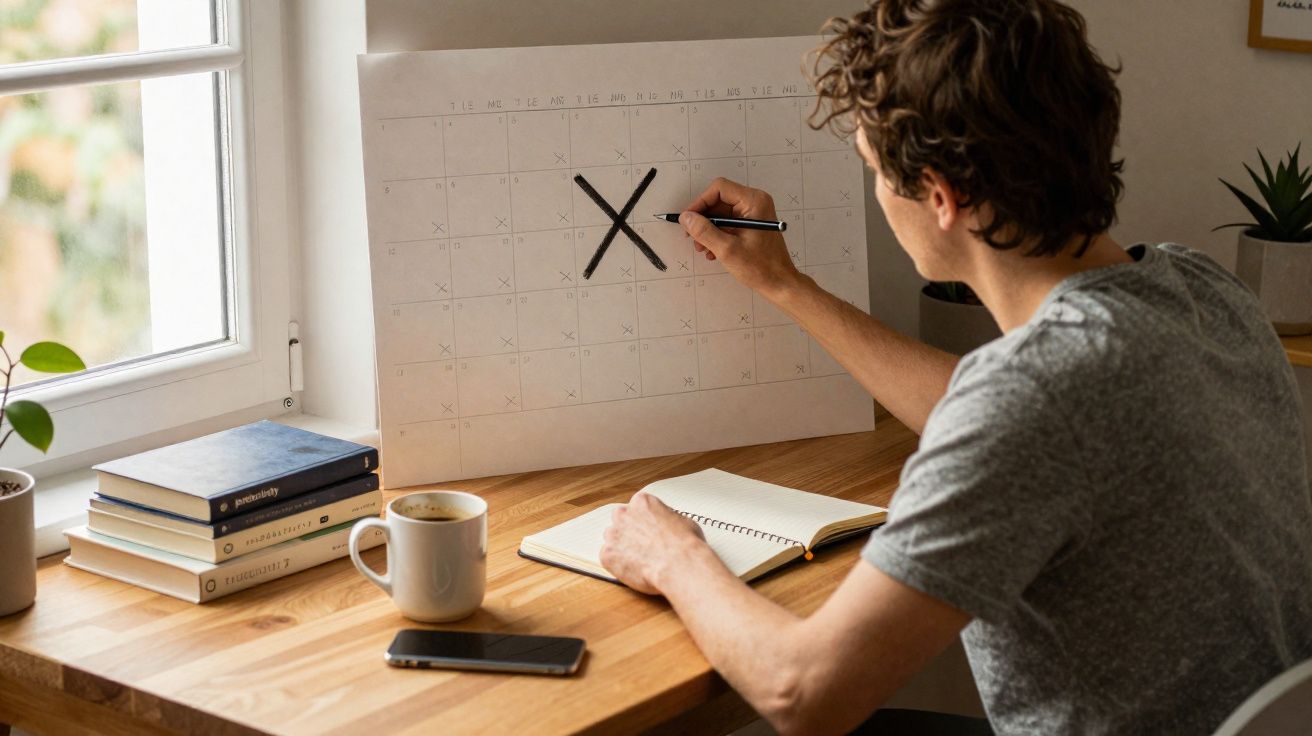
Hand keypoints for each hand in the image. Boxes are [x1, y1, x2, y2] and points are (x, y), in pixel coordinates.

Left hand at [600, 492, 705, 594]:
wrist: (680, 565)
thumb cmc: (686, 544)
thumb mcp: (682, 521)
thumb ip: (666, 520)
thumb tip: (668, 526)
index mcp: (642, 502)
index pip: (636, 507)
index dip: (643, 520)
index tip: (648, 529)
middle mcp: (624, 515)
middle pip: (620, 520)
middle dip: (628, 530)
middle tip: (642, 544)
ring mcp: (613, 535)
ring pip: (612, 539)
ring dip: (622, 547)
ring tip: (639, 559)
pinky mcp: (608, 555)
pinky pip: (608, 558)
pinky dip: (618, 564)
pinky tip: (634, 569)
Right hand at [680, 178, 802, 297]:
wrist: (779, 284)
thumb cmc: (760, 267)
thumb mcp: (727, 249)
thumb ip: (704, 231)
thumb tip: (686, 218)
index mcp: (753, 201)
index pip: (719, 189)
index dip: (700, 202)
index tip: (688, 220)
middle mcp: (754, 203)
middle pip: (719, 201)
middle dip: (703, 220)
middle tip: (692, 237)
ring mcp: (753, 214)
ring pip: (721, 214)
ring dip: (708, 230)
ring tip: (702, 249)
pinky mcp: (751, 225)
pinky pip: (728, 224)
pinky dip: (717, 235)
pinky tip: (712, 251)